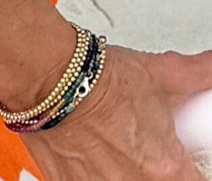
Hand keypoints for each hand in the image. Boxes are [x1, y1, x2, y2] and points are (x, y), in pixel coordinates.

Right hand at [23, 45, 211, 179]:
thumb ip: (198, 74)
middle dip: (153, 169)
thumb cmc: (98, 77)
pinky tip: (89, 148)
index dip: (192, 170)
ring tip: (113, 143)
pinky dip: (93, 170)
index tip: (185, 160)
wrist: (47, 74)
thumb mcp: (161, 72)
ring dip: (122, 169)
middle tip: (143, 146)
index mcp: (166, 168)